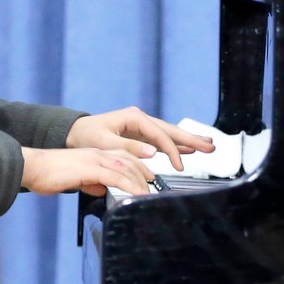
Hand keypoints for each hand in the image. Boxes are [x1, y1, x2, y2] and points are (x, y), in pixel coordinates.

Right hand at [20, 146, 154, 196]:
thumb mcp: (74, 178)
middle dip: (145, 173)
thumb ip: (89, 182)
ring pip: (126, 168)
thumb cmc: (48, 173)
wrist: (32, 167)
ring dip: (140, 181)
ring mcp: (94, 159)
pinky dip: (129, 186)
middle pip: (129, 160)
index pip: (123, 156)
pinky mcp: (90, 169)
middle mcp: (97, 153)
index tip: (148, 178)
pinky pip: (115, 177)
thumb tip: (100, 189)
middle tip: (154, 187)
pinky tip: (136, 194)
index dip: (138, 166)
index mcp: (94, 154)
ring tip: (148, 194)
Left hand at [65, 107, 215, 169]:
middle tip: (210, 146)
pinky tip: (189, 148)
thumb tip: (152, 152)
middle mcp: (140, 119)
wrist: (74, 133)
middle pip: (170, 130)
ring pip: (169, 134)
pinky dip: (175, 144)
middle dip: (191, 139)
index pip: (160, 134)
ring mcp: (141, 126)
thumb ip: (128, 147)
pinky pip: (162, 139)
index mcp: (133, 118)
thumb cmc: (85, 137)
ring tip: (207, 145)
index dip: (172, 150)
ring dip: (188, 141)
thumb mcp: (104, 142)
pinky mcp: (140, 134)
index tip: (180, 166)